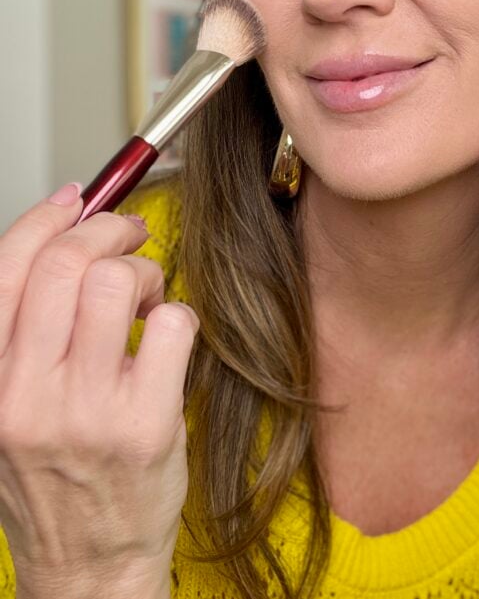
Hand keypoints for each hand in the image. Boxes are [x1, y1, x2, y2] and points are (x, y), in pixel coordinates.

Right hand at [0, 183, 198, 598]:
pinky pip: (174, 323)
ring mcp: (88, 410)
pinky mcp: (147, 423)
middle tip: (130, 236)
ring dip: (144, 272)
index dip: (45, 219)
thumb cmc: (54, 478)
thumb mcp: (10, 405)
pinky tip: (168, 341)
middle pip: (66, 264)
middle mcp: (28, 394)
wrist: (89, 566)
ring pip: (119, 282)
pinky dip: (179, 316)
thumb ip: (25, 330)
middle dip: (110, 229)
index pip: (5, 270)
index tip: (76, 199)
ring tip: (147, 298)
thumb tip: (65, 236)